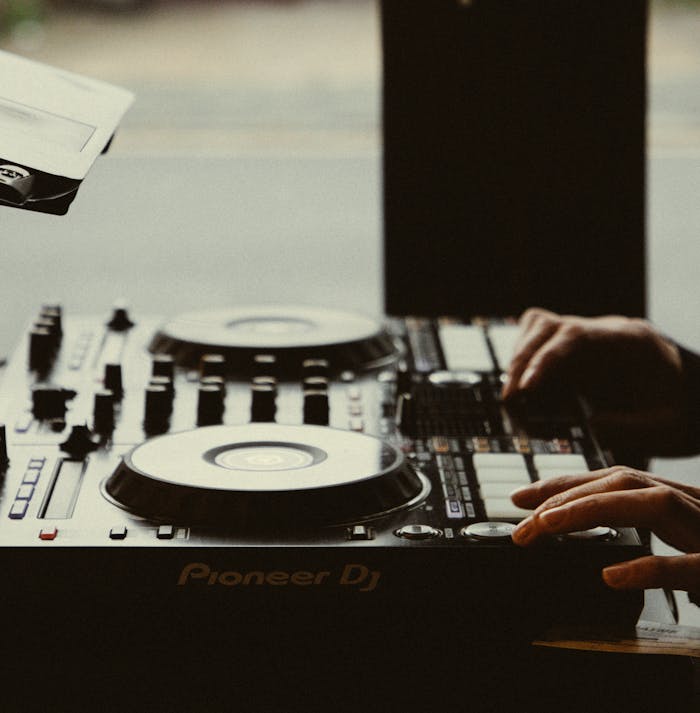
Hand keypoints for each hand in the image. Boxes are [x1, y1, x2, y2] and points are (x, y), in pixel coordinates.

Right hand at [501, 308, 683, 449]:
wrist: (688, 396)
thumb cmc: (680, 410)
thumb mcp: (669, 425)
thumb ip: (634, 427)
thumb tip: (592, 425)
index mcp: (628, 341)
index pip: (575, 337)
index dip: (544, 360)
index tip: (525, 389)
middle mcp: (602, 330)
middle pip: (548, 327)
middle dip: (523, 360)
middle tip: (509, 398)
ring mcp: (586, 336)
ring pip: (538, 327)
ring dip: (520, 357)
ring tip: (512, 395)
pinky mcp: (573, 348)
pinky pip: (538, 338)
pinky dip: (525, 359)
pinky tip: (523, 386)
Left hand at [511, 466, 699, 593]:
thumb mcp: (686, 545)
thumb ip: (647, 540)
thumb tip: (598, 557)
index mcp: (676, 501)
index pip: (612, 481)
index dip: (564, 484)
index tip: (520, 498)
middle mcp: (693, 507)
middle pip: (622, 484)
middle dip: (566, 497)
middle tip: (522, 522)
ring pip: (652, 505)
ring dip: (594, 510)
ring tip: (547, 525)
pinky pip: (688, 566)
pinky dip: (647, 568)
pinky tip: (611, 575)